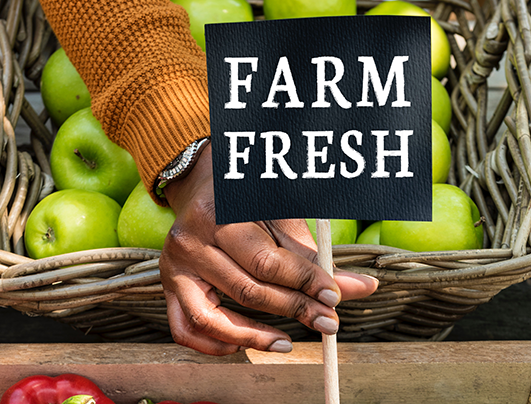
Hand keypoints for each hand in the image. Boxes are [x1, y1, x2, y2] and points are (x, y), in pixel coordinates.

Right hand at [162, 143, 377, 355]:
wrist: (208, 186)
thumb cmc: (251, 201)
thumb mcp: (282, 218)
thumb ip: (314, 257)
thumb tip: (361, 288)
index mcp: (217, 214)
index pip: (266, 262)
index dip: (304, 283)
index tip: (334, 298)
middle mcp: (189, 241)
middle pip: (246, 291)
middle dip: (293, 309)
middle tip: (327, 322)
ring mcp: (174, 266)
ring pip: (214, 317)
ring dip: (255, 336)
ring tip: (287, 343)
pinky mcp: (169, 285)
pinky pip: (186, 328)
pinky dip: (214, 345)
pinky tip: (244, 345)